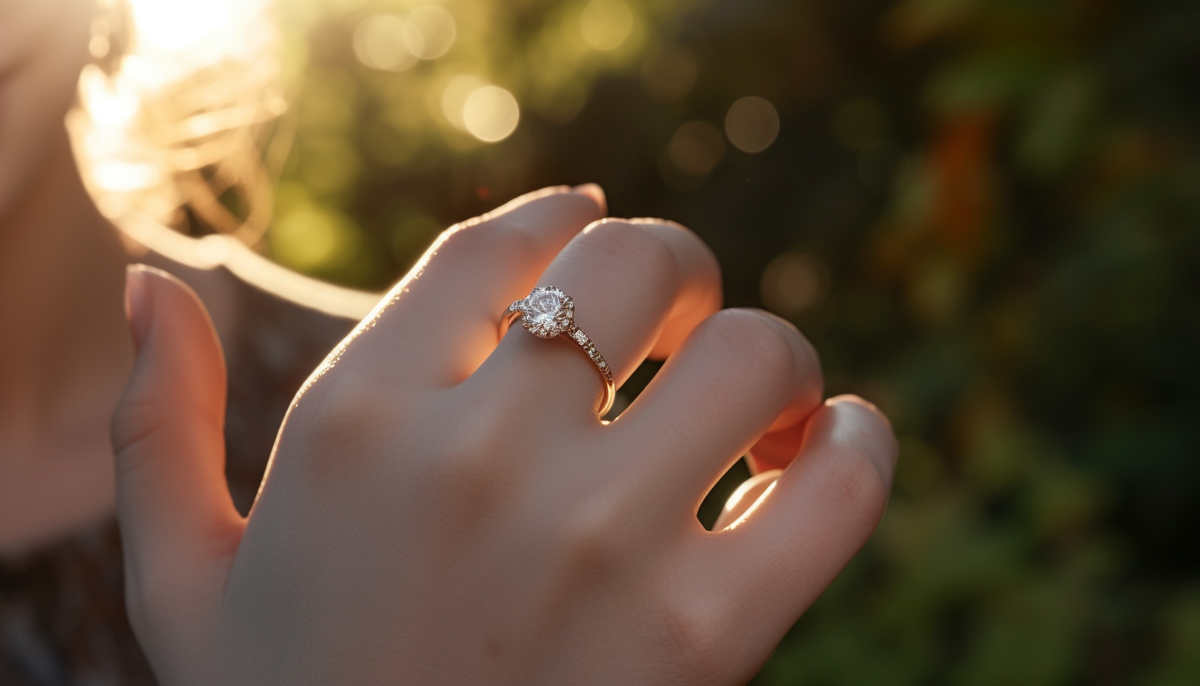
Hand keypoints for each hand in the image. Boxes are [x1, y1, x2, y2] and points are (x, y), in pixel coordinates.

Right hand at [111, 185, 896, 684]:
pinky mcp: (704, 643)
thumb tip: (147, 285)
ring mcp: (599, 549)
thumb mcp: (183, 581)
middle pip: (639, 263)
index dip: (565, 212)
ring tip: (760, 410)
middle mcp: (479, 461)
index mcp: (356, 422)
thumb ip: (157, 427)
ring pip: (751, 353)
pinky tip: (835, 449)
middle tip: (682, 323)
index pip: (500, 244)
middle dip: (675, 270)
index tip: (594, 219)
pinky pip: (837, 488)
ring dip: (771, 360)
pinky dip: (859, 447)